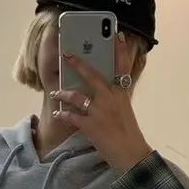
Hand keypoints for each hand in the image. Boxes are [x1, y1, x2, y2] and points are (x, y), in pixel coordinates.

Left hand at [52, 36, 153, 174]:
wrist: (132, 154)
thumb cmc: (129, 133)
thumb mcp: (125, 110)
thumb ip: (115, 99)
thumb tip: (102, 92)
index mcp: (121, 94)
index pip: (122, 67)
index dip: (120, 50)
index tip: (118, 35)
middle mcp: (110, 99)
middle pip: (92, 76)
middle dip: (77, 64)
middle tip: (66, 54)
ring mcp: (99, 111)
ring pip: (76, 96)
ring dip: (64, 93)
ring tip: (56, 92)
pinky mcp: (90, 125)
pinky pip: (72, 116)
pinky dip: (63, 114)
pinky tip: (58, 113)